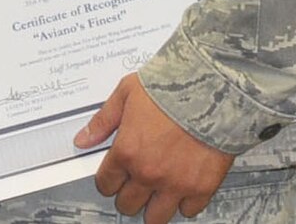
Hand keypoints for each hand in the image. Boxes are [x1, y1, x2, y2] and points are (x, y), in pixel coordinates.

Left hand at [76, 75, 234, 223]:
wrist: (212, 85)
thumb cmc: (172, 86)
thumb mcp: (127, 93)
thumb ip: (103, 120)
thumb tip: (83, 139)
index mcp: (127, 151)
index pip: (105, 184)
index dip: (109, 179)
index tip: (116, 175)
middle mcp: (148, 173)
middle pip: (127, 204)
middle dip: (129, 194)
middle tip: (137, 182)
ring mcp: (175, 183)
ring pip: (155, 217)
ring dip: (154, 206)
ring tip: (158, 191)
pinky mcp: (201, 186)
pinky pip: (188, 211)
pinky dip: (185, 202)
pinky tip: (183, 187)